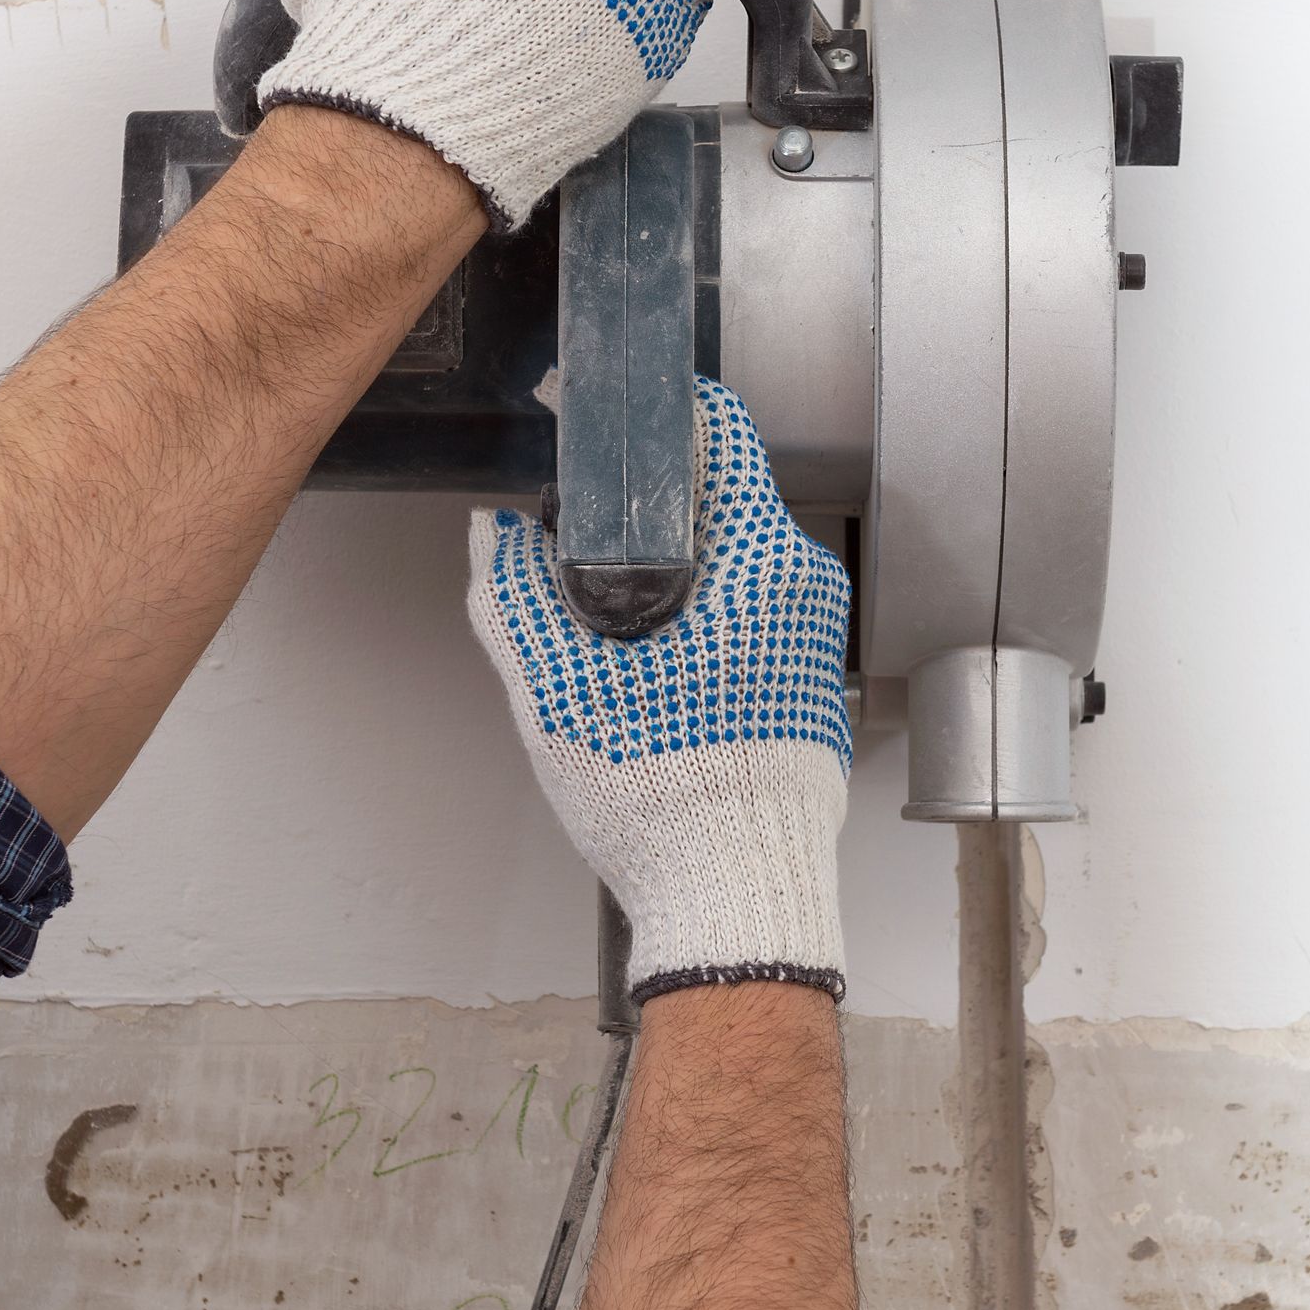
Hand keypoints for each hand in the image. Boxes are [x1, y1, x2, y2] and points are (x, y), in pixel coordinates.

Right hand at [468, 379, 851, 1002]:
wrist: (735, 896)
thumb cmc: (664, 796)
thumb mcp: (558, 688)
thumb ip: (513, 596)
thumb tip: (494, 534)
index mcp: (759, 561)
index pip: (718, 430)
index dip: (648, 413)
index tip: (593, 417)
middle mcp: (803, 584)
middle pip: (720, 494)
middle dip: (645, 500)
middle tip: (573, 527)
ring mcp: (815, 632)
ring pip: (733, 556)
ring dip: (669, 561)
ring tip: (603, 605)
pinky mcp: (811, 676)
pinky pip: (752, 609)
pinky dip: (700, 610)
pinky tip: (649, 656)